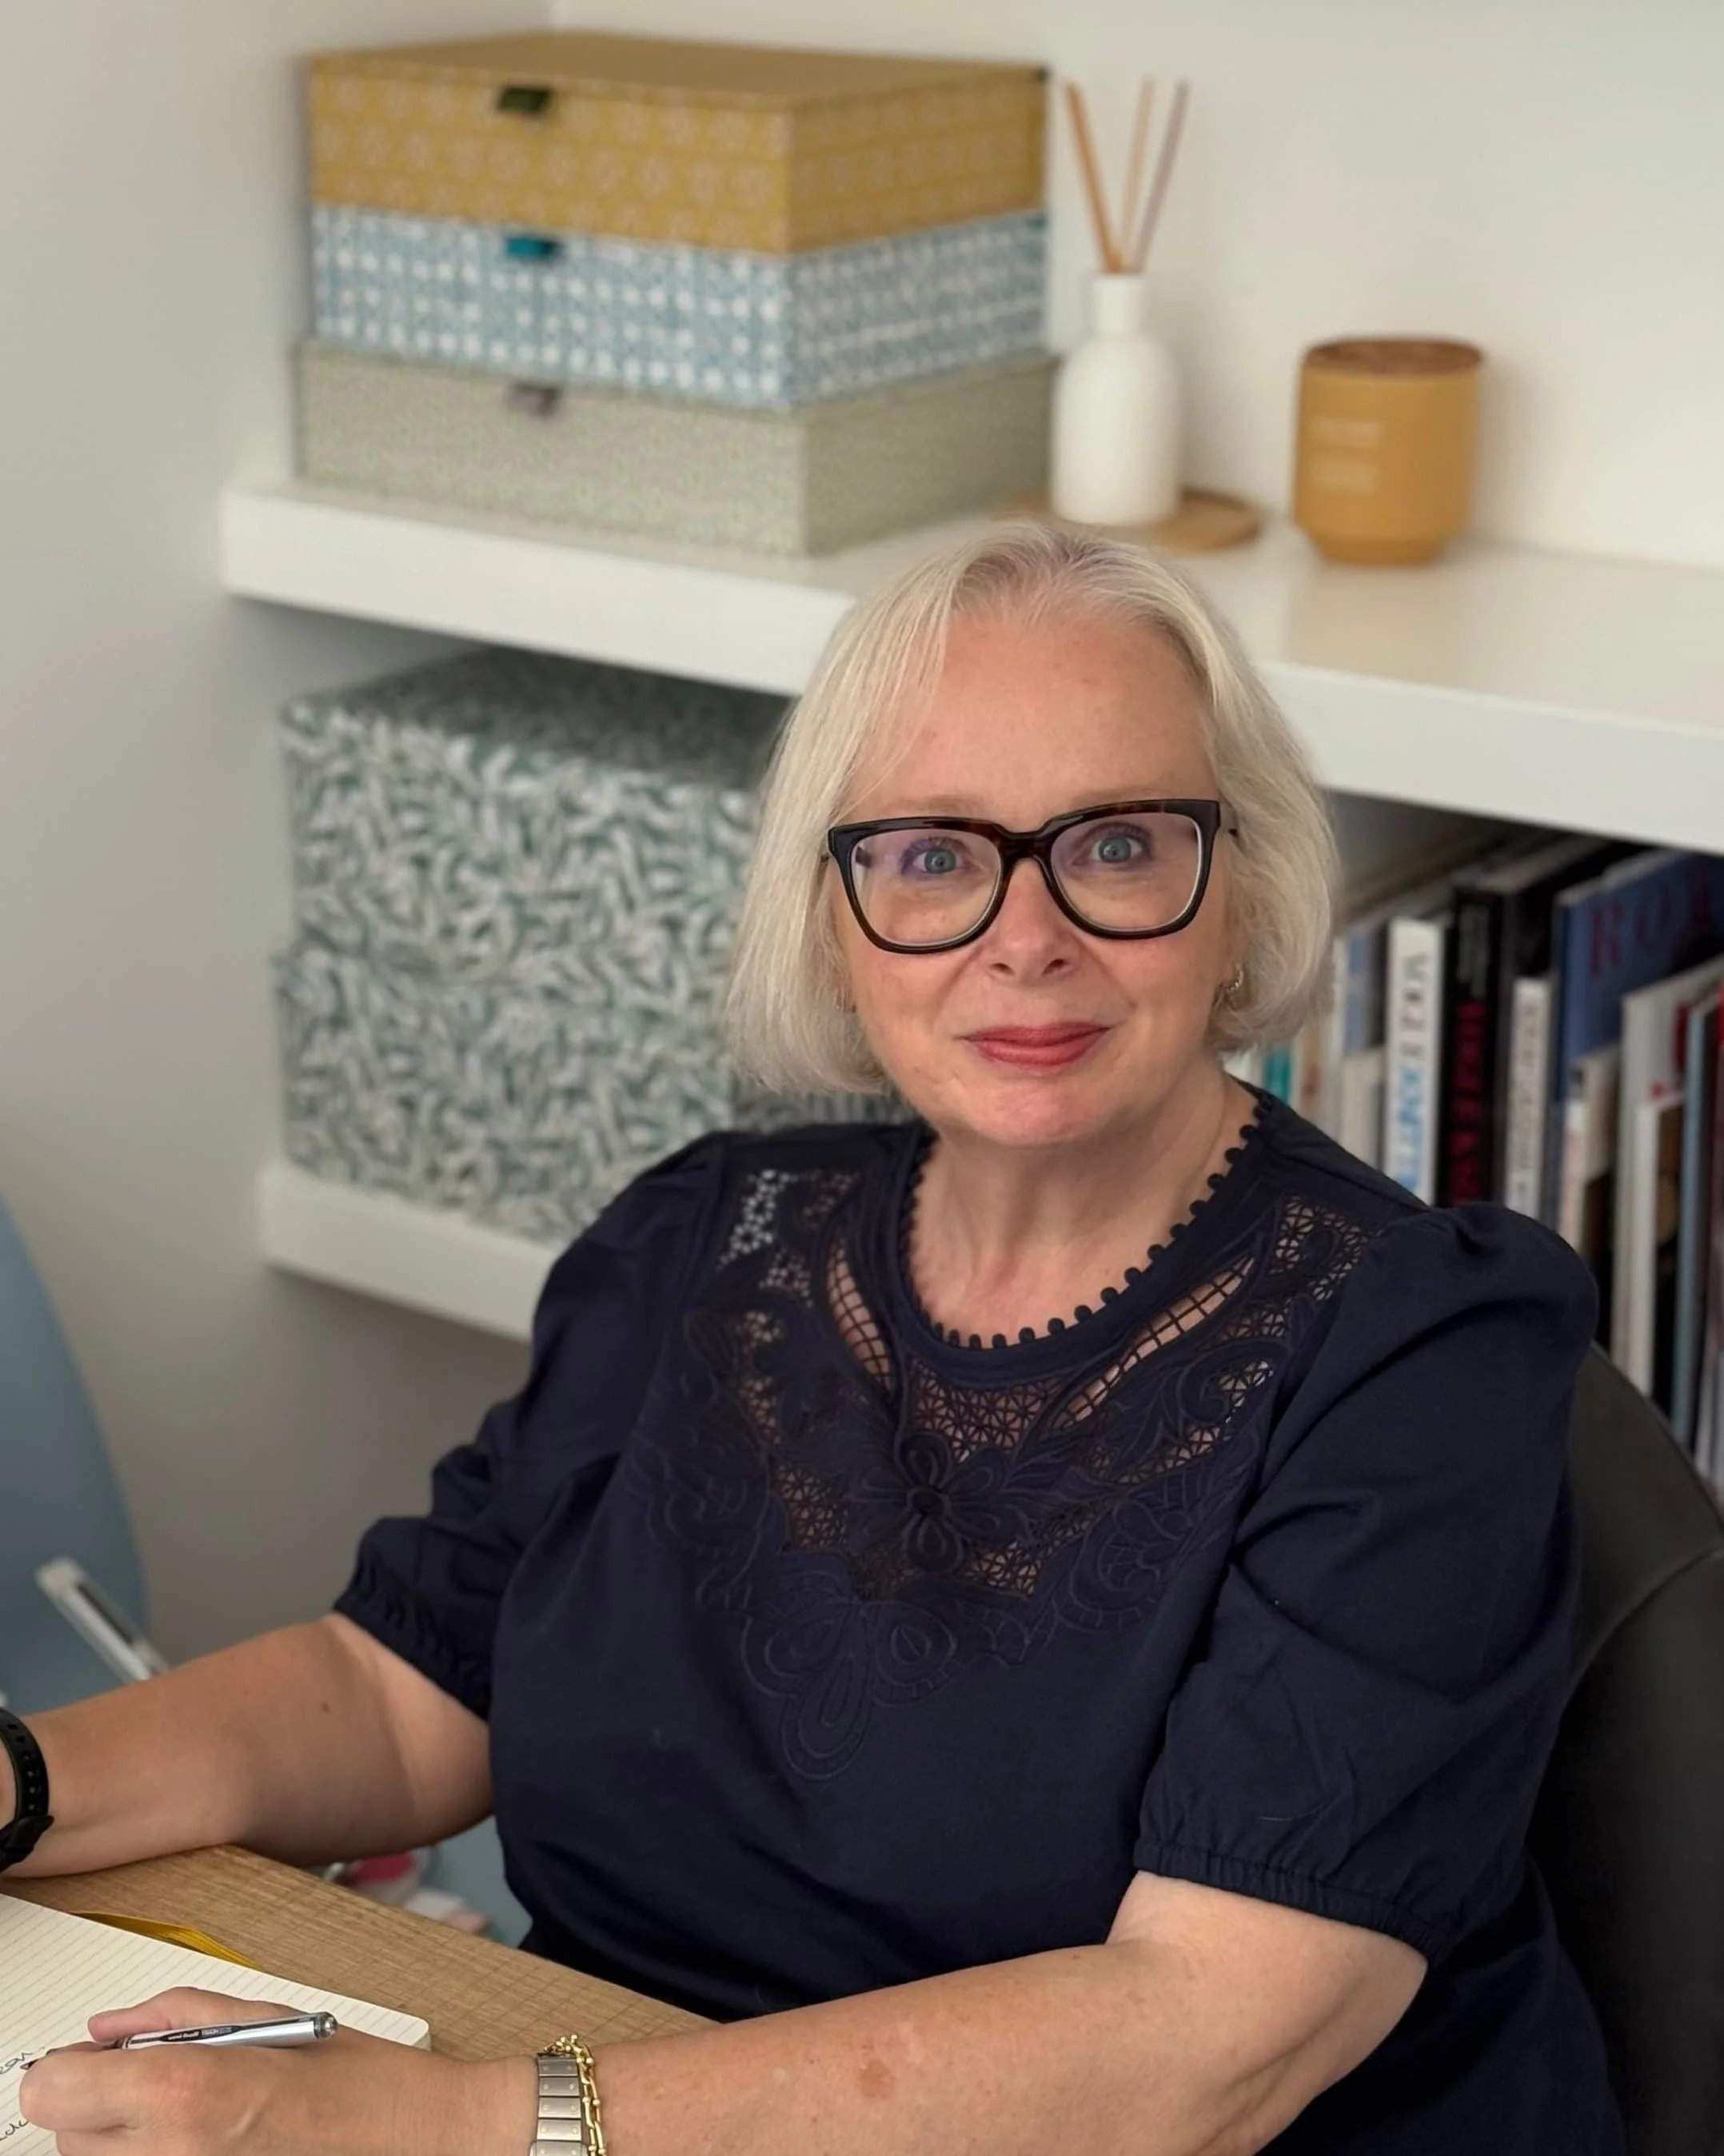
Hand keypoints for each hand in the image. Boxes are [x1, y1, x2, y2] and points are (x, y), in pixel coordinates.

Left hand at [20, 1988, 533, 2155]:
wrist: (419, 2144)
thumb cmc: (360, 2083)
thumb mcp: (268, 2018)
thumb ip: (175, 2016)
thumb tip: (108, 2028)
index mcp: (183, 2094)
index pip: (49, 2091)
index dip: (67, 2071)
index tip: (94, 2063)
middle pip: (67, 2134)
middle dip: (102, 2104)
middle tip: (164, 2085)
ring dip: (126, 2140)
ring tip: (197, 2118)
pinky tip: (212, 2144)